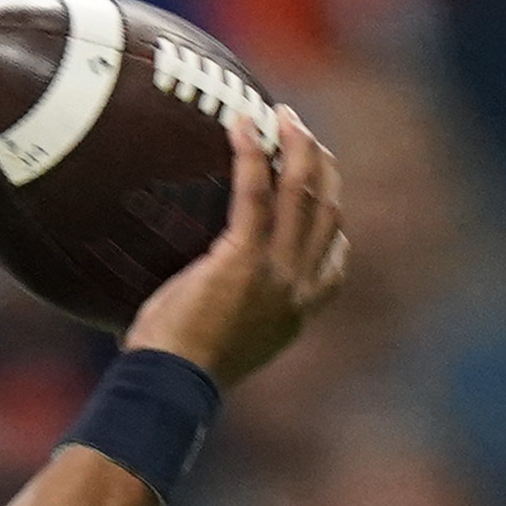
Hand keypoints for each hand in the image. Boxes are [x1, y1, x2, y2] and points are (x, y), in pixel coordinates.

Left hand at [126, 106, 347, 391]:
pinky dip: (251, 153)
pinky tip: (241, 124)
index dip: (331, 214)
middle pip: (328, 211)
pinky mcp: (245, 258)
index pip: (335, 257)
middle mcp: (298, 291)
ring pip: (303, 191)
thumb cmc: (178, 373)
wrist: (170, 389)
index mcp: (297, 314)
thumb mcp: (221, 342)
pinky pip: (255, 191)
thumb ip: (232, 310)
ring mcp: (277, 274)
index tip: (318, 187)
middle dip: (321, 165)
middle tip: (299, 133)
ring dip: (297, 145)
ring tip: (281, 116)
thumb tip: (201, 287)